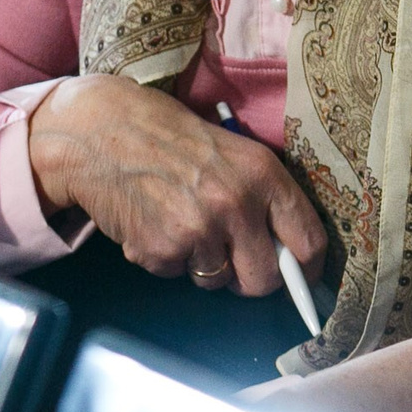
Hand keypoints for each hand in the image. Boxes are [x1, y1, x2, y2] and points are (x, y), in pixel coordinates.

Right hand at [27, 75, 327, 297]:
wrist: (103, 130)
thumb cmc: (171, 138)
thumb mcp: (234, 152)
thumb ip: (264, 197)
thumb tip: (288, 252)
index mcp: (264, 175)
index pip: (308, 242)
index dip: (306, 270)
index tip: (300, 277)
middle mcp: (236, 204)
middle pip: (265, 281)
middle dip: (250, 279)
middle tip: (232, 260)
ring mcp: (197, 230)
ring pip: (218, 281)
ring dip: (203, 264)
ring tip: (182, 223)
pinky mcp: (161, 250)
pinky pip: (176, 275)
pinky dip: (166, 258)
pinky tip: (154, 223)